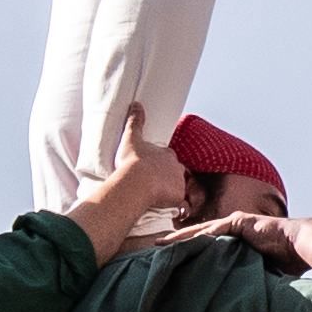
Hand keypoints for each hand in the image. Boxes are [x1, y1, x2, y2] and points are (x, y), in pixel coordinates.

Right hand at [67, 111, 185, 246]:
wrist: (136, 182)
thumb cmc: (133, 161)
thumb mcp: (131, 138)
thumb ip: (135, 121)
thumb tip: (136, 104)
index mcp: (167, 153)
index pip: (168, 158)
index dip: (160, 164)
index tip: (150, 169)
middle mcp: (177, 167)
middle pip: (175, 173)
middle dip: (166, 178)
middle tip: (152, 184)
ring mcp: (179, 183)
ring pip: (177, 188)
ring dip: (169, 191)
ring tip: (155, 197)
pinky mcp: (178, 198)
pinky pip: (179, 204)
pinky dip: (173, 205)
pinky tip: (162, 206)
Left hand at [164, 207, 300, 268]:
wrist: (301, 247)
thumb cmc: (287, 263)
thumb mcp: (260, 273)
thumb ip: (246, 279)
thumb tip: (236, 301)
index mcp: (237, 241)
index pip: (208, 245)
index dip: (190, 250)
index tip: (172, 258)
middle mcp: (234, 230)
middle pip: (199, 236)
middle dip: (178, 242)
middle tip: (156, 248)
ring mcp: (236, 224)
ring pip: (202, 231)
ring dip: (181, 237)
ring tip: (160, 244)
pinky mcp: (239, 223)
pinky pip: (213, 229)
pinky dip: (197, 235)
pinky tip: (180, 240)